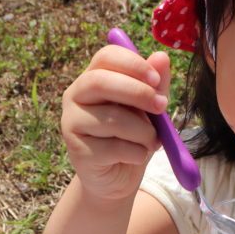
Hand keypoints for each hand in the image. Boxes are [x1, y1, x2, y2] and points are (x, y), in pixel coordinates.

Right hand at [60, 46, 170, 201]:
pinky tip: (138, 156)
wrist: (119, 177)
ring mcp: (72, 123)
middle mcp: (75, 96)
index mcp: (93, 78)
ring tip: (153, 141)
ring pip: (112, 119)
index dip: (133, 64)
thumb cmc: (133, 136)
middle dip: (137, 93)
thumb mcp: (149, 109)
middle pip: (100, 82)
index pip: (106, 56)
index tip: (156, 80)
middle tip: (162, 106)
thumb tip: (161, 57)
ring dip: (143, 132)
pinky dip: (136, 153)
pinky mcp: (77, 151)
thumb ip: (156, 85)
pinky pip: (113, 148)